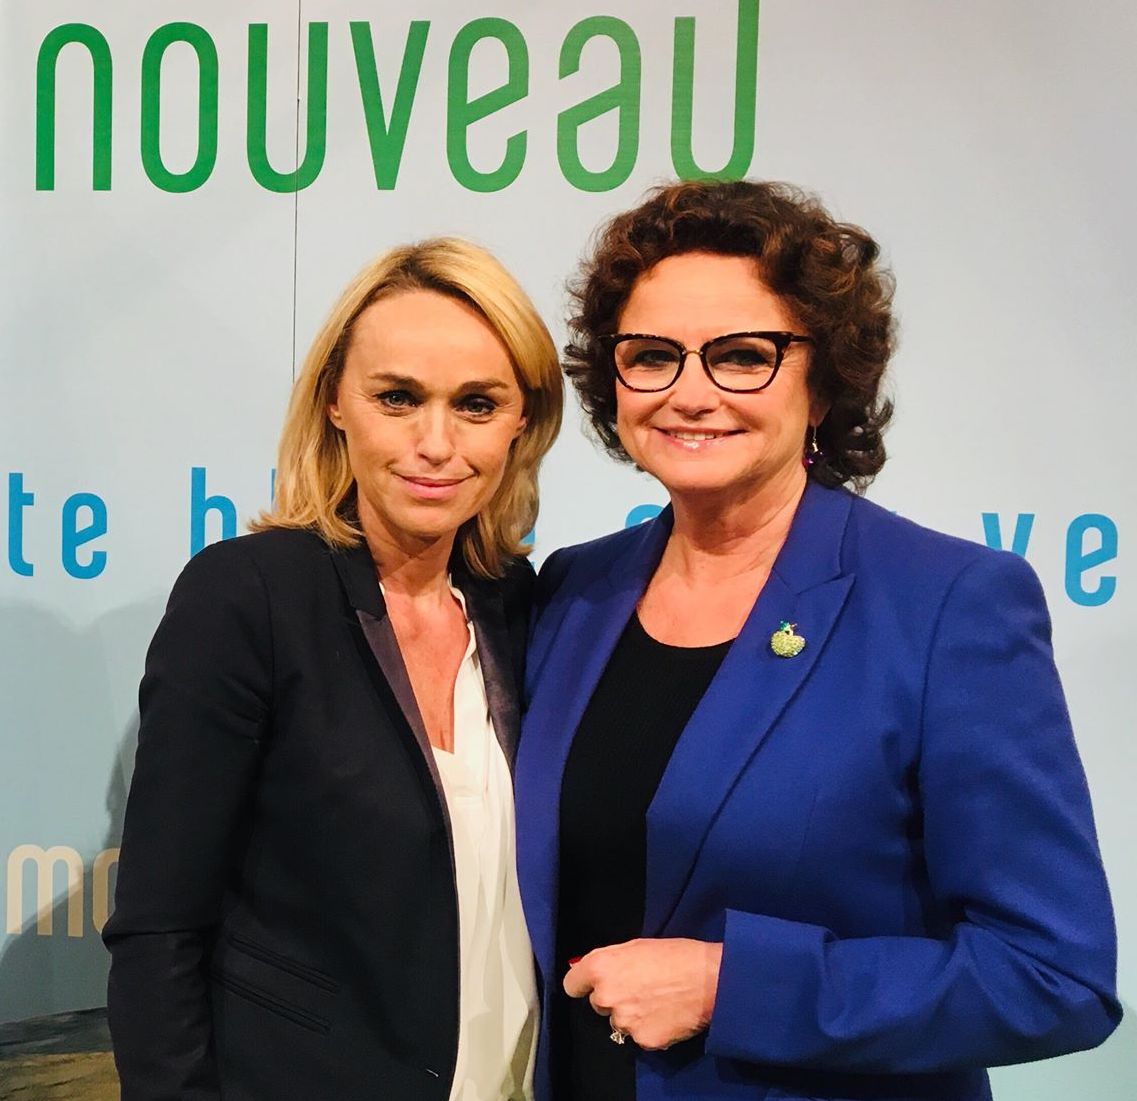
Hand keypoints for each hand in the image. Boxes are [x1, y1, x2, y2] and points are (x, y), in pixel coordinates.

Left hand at [563, 938, 722, 1050]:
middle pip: (597, 1003)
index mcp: (601, 967)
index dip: (582, 983)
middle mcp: (606, 996)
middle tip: (638, 988)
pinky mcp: (642, 1040)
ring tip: (656, 1002)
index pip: (572, 984)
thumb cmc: (676, 954)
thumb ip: (611, 961)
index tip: (591, 984)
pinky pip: (639, 1036)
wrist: (711, 980)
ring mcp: (624, 1021)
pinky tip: (666, 1015)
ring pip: (619, 1021)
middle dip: (613, 997)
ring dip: (631, 1015)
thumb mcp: (637, 946)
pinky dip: (649, 1028)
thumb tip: (593, 972)